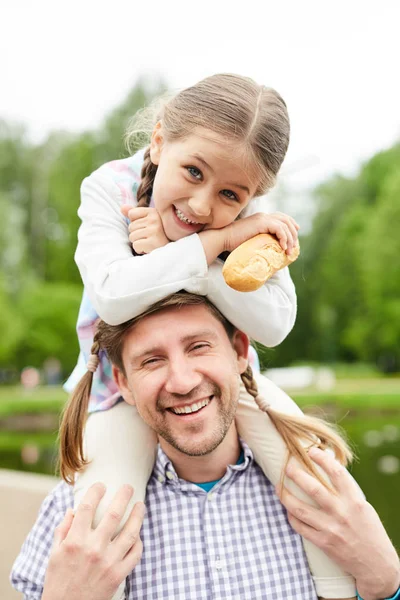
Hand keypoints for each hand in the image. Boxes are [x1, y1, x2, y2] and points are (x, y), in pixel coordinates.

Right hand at [42, 483, 144, 599]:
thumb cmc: (58, 582)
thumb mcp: (54, 554)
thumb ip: (63, 530)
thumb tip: (72, 510)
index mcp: (74, 541)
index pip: (87, 507)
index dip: (96, 491)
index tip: (101, 485)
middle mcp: (93, 549)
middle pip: (114, 514)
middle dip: (124, 496)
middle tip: (128, 487)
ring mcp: (108, 562)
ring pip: (130, 532)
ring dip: (138, 515)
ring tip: (140, 505)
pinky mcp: (118, 575)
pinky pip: (135, 554)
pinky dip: (138, 542)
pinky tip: (138, 533)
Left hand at [121, 204, 168, 253]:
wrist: (172, 251)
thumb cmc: (159, 235)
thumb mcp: (149, 221)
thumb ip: (135, 213)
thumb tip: (122, 208)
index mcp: (154, 212)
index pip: (132, 214)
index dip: (136, 223)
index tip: (147, 227)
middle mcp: (155, 219)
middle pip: (131, 227)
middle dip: (137, 234)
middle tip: (149, 237)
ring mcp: (154, 230)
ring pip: (132, 237)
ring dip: (138, 242)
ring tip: (150, 243)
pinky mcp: (153, 242)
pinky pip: (135, 245)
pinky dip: (140, 249)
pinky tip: (149, 248)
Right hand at [223, 211, 299, 254]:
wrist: (222, 238)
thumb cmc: (233, 244)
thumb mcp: (251, 241)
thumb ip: (260, 241)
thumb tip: (269, 252)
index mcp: (261, 218)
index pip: (281, 217)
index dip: (291, 224)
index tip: (295, 234)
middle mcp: (263, 216)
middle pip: (286, 220)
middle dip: (293, 233)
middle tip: (293, 247)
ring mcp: (262, 218)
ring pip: (284, 225)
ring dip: (289, 239)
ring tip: (289, 251)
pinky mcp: (261, 223)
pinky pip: (279, 228)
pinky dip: (283, 238)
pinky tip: (283, 247)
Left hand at [277, 447, 399, 599]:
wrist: (376, 565)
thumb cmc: (369, 530)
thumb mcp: (363, 506)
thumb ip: (346, 490)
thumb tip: (328, 466)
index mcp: (354, 500)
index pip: (336, 472)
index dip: (322, 458)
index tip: (311, 451)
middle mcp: (342, 513)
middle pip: (313, 488)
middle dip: (296, 474)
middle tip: (287, 466)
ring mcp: (331, 529)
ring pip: (301, 508)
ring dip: (286, 495)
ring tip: (278, 486)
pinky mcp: (323, 543)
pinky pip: (300, 527)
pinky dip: (291, 516)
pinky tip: (288, 510)